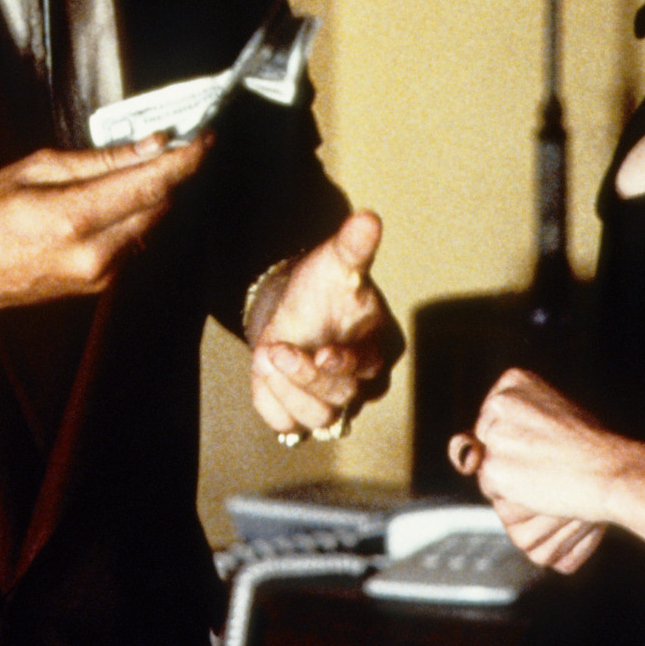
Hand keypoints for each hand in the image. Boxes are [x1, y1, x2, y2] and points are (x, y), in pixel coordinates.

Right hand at [0, 133, 209, 311]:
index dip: (184, 160)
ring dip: (149, 195)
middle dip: (169, 173)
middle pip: (158, 206)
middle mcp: (94, 253)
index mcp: (74, 218)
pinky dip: (130, 217)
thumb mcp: (36, 169)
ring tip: (135, 167)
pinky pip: (130, 242)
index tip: (203, 139)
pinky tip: (111, 200)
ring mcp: (98, 275)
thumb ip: (98, 160)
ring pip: (148, 225)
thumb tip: (147, 145)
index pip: (150, 185)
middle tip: (172, 143)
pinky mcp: (97, 286)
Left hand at [247, 211, 404, 440]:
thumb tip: (368, 218)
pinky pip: (287, 428)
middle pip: (342, 398)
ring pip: (317, 419)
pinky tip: (264, 373)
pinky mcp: (303, 415)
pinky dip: (272, 404)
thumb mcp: (335, 262)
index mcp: (381, 348)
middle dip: (305, 376)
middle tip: (276, 349)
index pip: (370, 369)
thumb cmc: (322, 287)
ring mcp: (334, 403)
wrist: (291, 308)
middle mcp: (363, 383)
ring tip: (266, 356)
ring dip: (286, 391)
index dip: (346, 365)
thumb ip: (353, 246)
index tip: (323, 353)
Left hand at [457, 368, 644, 564]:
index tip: (549, 437)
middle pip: (488, 443)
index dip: (524, 436)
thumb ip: (502, 429)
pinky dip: (514, 495)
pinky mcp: (494, 468)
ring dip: (514, 477)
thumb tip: (463, 457)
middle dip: (515, 456)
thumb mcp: (546, 418)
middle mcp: (497, 402)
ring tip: (547, 472)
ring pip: (488, 467)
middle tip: (550, 458)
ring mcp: (494, 435)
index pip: (496, 419)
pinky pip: (493, 490)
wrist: (611, 472)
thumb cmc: (588, 447)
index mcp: (513, 381)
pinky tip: (540, 486)